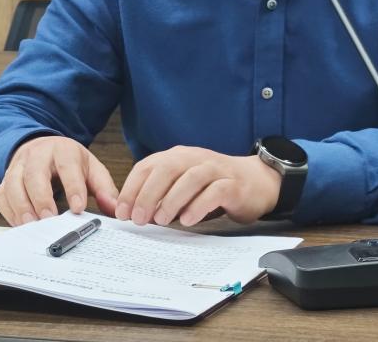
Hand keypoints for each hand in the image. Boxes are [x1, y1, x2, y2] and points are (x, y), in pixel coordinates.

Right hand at [0, 136, 118, 225]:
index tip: (78, 208)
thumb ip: (104, 188)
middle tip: (50, 220)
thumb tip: (115, 209)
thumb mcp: (90, 168)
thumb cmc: (68, 161)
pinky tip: (21, 225)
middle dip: (42, 198)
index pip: (68, 166)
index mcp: (63, 150)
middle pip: (34, 174)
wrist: (43, 147)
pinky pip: (2, 195)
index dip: (73, 187)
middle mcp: (37, 155)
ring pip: (13, 184)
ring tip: (32, 226)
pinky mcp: (5, 180)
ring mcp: (18, 166)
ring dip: (22, 207)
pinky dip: (9, 212)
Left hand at [115, 146, 280, 226]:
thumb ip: (159, 196)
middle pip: (166, 169)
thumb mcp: (182, 188)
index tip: (122, 212)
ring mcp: (215, 169)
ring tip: (161, 221)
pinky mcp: (233, 184)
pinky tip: (188, 220)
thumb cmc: (213, 187)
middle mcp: (194, 158)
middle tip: (138, 219)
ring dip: (172, 200)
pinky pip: (214, 191)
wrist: (256, 182)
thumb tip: (131, 213)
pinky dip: (198, 205)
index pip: (147, 166)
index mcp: (177, 156)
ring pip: (190, 178)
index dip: (132, 188)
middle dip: (148, 194)